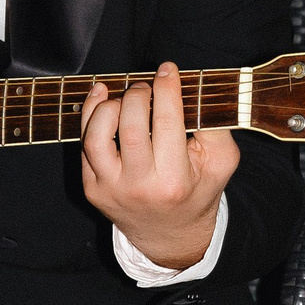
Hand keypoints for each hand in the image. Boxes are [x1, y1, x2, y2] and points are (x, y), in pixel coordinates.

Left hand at [78, 61, 238, 270]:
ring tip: (126, 98)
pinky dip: (90, 115)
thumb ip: (216, 128)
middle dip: (138, 95)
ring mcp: (111, 189)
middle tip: (147, 87)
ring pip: (97, 137)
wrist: (169, 234)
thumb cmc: (196, 190)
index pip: (167, 124)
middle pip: (131, 128)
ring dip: (109, 106)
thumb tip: (195, 90)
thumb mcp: (220, 163)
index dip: (167, 89)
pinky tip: (102, 97)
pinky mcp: (92, 188)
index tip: (167, 69)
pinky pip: (84, 146)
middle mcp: (139, 187)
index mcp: (174, 181)